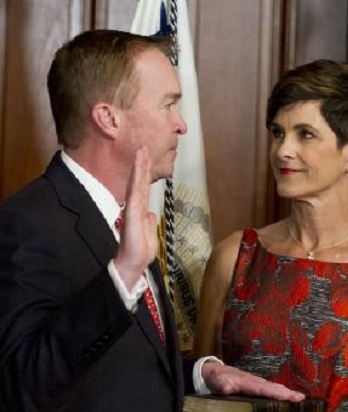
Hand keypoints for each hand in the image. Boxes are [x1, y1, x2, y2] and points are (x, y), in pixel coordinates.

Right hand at [114, 147, 157, 289]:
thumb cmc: (140, 251)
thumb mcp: (149, 233)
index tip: (146, 159)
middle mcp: (136, 207)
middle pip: (140, 182)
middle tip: (143, 147)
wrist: (133, 263)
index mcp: (140, 211)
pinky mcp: (133, 213)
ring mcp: (133, 209)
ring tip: (141, 152)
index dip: (144, 174)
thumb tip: (151, 214)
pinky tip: (139, 170)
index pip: (143, 188)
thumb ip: (149, 221)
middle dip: (142, 165)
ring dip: (140, 168)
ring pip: (138, 184)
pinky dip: (137, 180)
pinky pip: (136, 193)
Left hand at [202, 362, 304, 401]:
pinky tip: (285, 395)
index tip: (292, 397)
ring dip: (286, 393)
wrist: (213, 372)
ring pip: (274, 388)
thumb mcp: (220, 384)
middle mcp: (256, 383)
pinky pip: (270, 389)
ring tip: (297, 398)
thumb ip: (226, 387)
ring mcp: (256, 384)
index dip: (280, 394)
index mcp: (249, 383)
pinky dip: (279, 391)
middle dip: (288, 393)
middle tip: (301, 398)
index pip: (267, 390)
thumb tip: (230, 391)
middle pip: (275, 388)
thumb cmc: (218, 378)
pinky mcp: (255, 386)